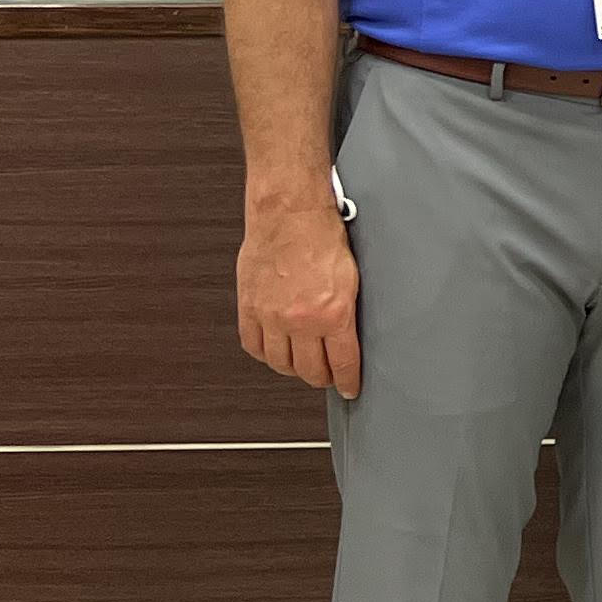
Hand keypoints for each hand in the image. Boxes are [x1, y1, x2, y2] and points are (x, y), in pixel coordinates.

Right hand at [236, 196, 362, 399]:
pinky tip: (275, 350)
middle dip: (322, 377)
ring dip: (294, 369)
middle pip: (310, 370)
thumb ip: (346, 311)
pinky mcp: (249, 307)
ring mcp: (271, 316)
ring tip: (303, 364)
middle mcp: (300, 320)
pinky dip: (265, 353)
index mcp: (333, 313)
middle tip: (328, 375)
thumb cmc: (322, 235)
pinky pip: (253, 345)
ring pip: (280, 364)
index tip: (349, 388)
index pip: (343, 363)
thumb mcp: (352, 277)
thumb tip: (348, 334)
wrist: (289, 213)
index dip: (347, 380)